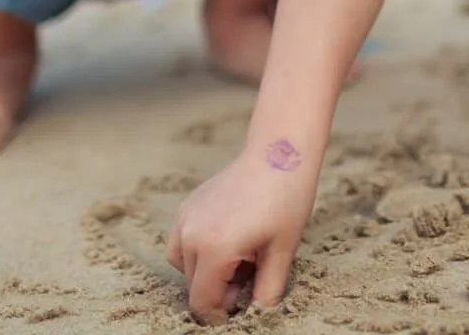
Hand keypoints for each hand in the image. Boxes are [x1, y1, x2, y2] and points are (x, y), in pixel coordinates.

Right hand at [168, 142, 319, 324]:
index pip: (203, 302)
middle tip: (252, 272)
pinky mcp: (187, 206)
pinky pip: (182, 243)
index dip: (221, 315)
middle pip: (193, 286)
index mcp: (214, 249)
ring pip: (184, 266)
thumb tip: (258, 314)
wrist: (279, 151)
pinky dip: (199, 252)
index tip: (243, 307)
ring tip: (242, 255)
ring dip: (207, 272)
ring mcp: (185, 218)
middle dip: (219, 292)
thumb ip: (266, 291)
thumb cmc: (286, 200)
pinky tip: (229, 239)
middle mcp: (191, 234)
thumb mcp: (283, 252)